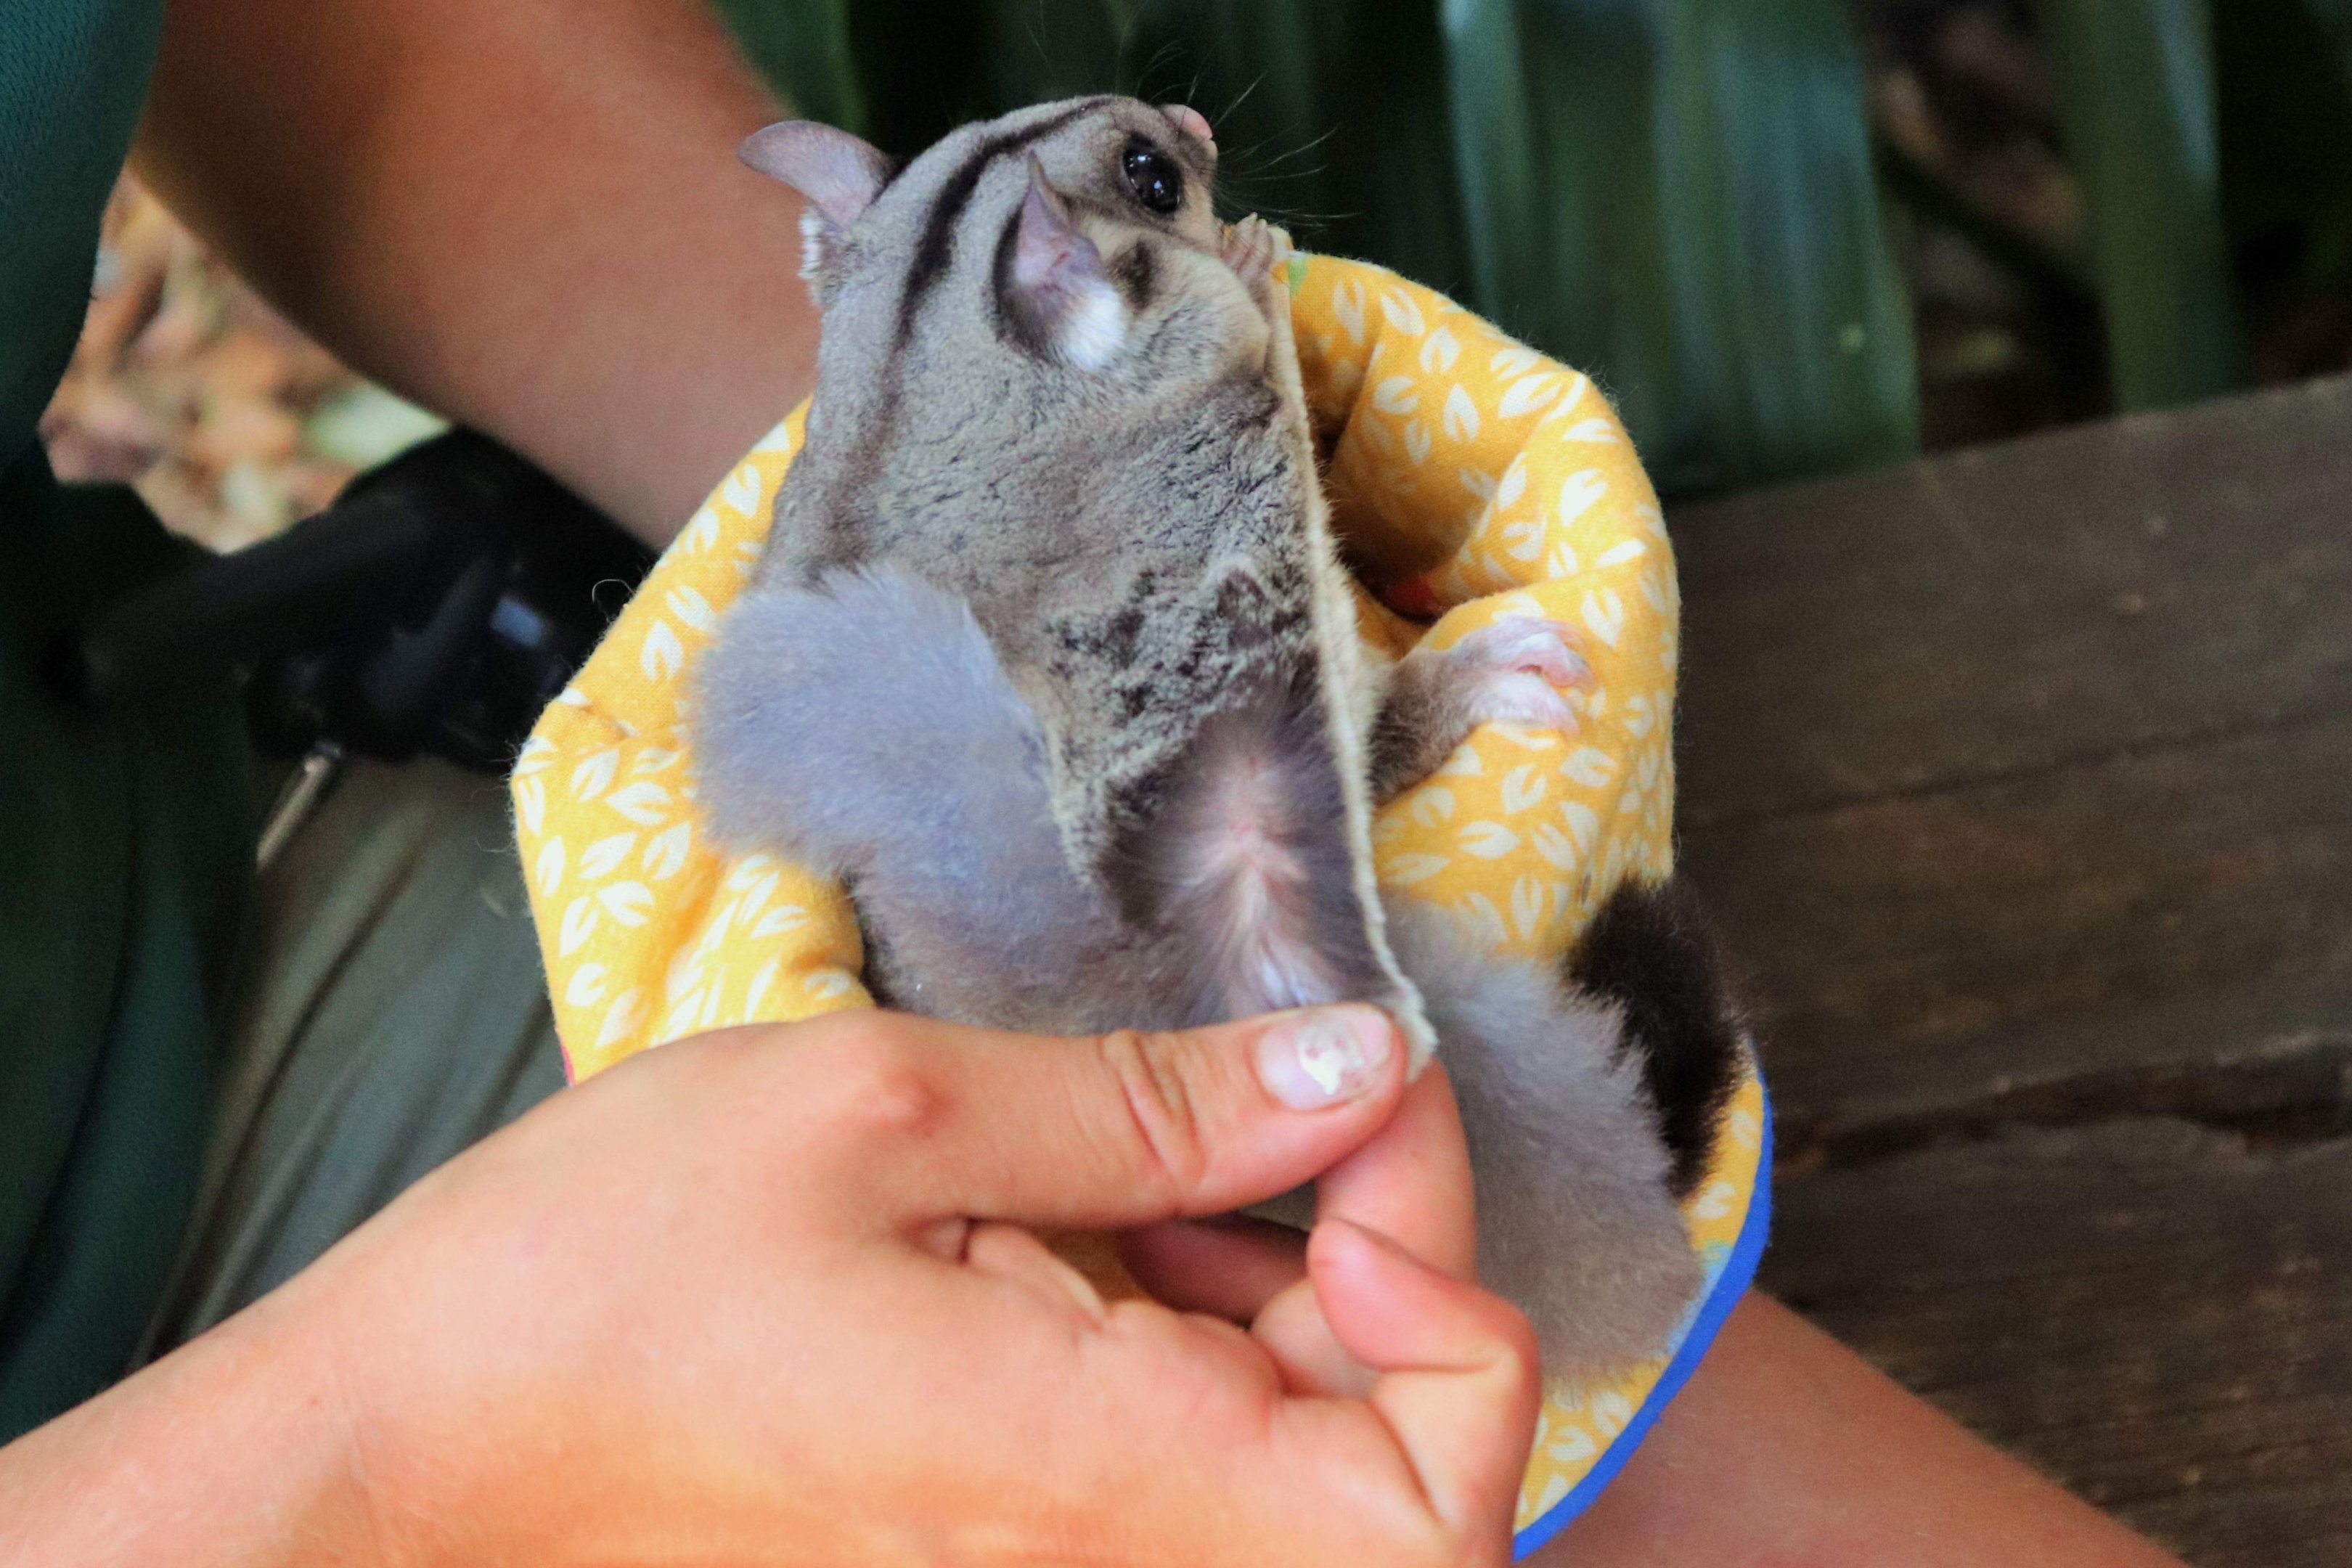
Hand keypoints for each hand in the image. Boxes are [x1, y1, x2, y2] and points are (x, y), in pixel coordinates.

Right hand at [0, 1005, 1536, 1566]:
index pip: (1437, 1506)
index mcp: (1098, 1477)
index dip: (1461, 1321)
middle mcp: (1102, 1557)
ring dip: (1276, 1273)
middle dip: (1374, 1250)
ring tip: (1144, 1145)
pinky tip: (1087, 1208)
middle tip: (1264, 1095)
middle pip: (1385, 1449)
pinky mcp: (1009, 1527)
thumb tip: (1354, 1067)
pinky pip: (1181, 1444)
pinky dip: (1186, 1315)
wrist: (427, 1437)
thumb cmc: (610, 1273)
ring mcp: (1055, 1556)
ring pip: (1289, 1440)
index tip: (1360, 1147)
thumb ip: (1152, 1105)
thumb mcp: (886, 1110)